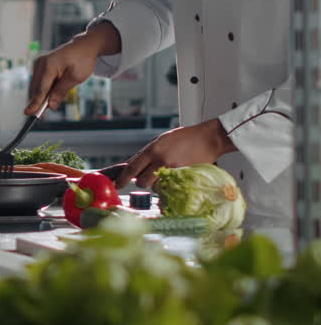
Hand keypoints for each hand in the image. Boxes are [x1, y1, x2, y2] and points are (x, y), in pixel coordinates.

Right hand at [25, 22, 119, 114]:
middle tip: (42, 114)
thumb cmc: (82, 60)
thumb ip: (61, 92)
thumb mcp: (75, 78)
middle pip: (36, 88)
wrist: (83, 47)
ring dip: (42, 94)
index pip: (41, 89)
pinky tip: (53, 89)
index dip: (35, 103)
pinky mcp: (41, 64)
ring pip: (36, 85)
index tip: (28, 113)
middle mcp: (40, 63)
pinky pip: (39, 80)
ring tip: (55, 98)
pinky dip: (44, 88)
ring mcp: (39, 63)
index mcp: (49, 65)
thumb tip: (50, 105)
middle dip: (39, 101)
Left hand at [121, 118, 237, 187]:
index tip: (117, 184)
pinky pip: (170, 187)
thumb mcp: (160, 140)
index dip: (122, 179)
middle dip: (142, 181)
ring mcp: (173, 170)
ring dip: (157, 184)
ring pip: (156, 187)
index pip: (132, 168)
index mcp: (153, 150)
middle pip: (142, 182)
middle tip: (148, 176)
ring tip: (166, 173)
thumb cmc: (185, 137)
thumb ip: (146, 153)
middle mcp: (161, 161)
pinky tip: (174, 176)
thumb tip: (132, 165)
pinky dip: (169, 185)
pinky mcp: (184, 177)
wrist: (208, 139)